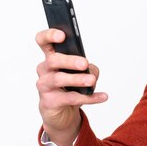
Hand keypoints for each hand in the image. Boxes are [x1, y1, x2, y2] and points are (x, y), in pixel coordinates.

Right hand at [35, 28, 107, 145]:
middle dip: (69, 60)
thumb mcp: (80, 72)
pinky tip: (102, 96)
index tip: (62, 36)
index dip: (50, 36)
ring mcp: (44, 85)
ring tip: (92, 80)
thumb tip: (91, 72)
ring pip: (59, 79)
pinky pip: (70, 98)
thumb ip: (88, 68)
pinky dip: (89, 97)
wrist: (61, 110)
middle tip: (84, 63)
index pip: (43, 41)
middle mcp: (45, 69)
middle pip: (53, 60)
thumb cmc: (70, 85)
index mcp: (52, 56)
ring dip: (78, 79)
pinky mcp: (49, 101)